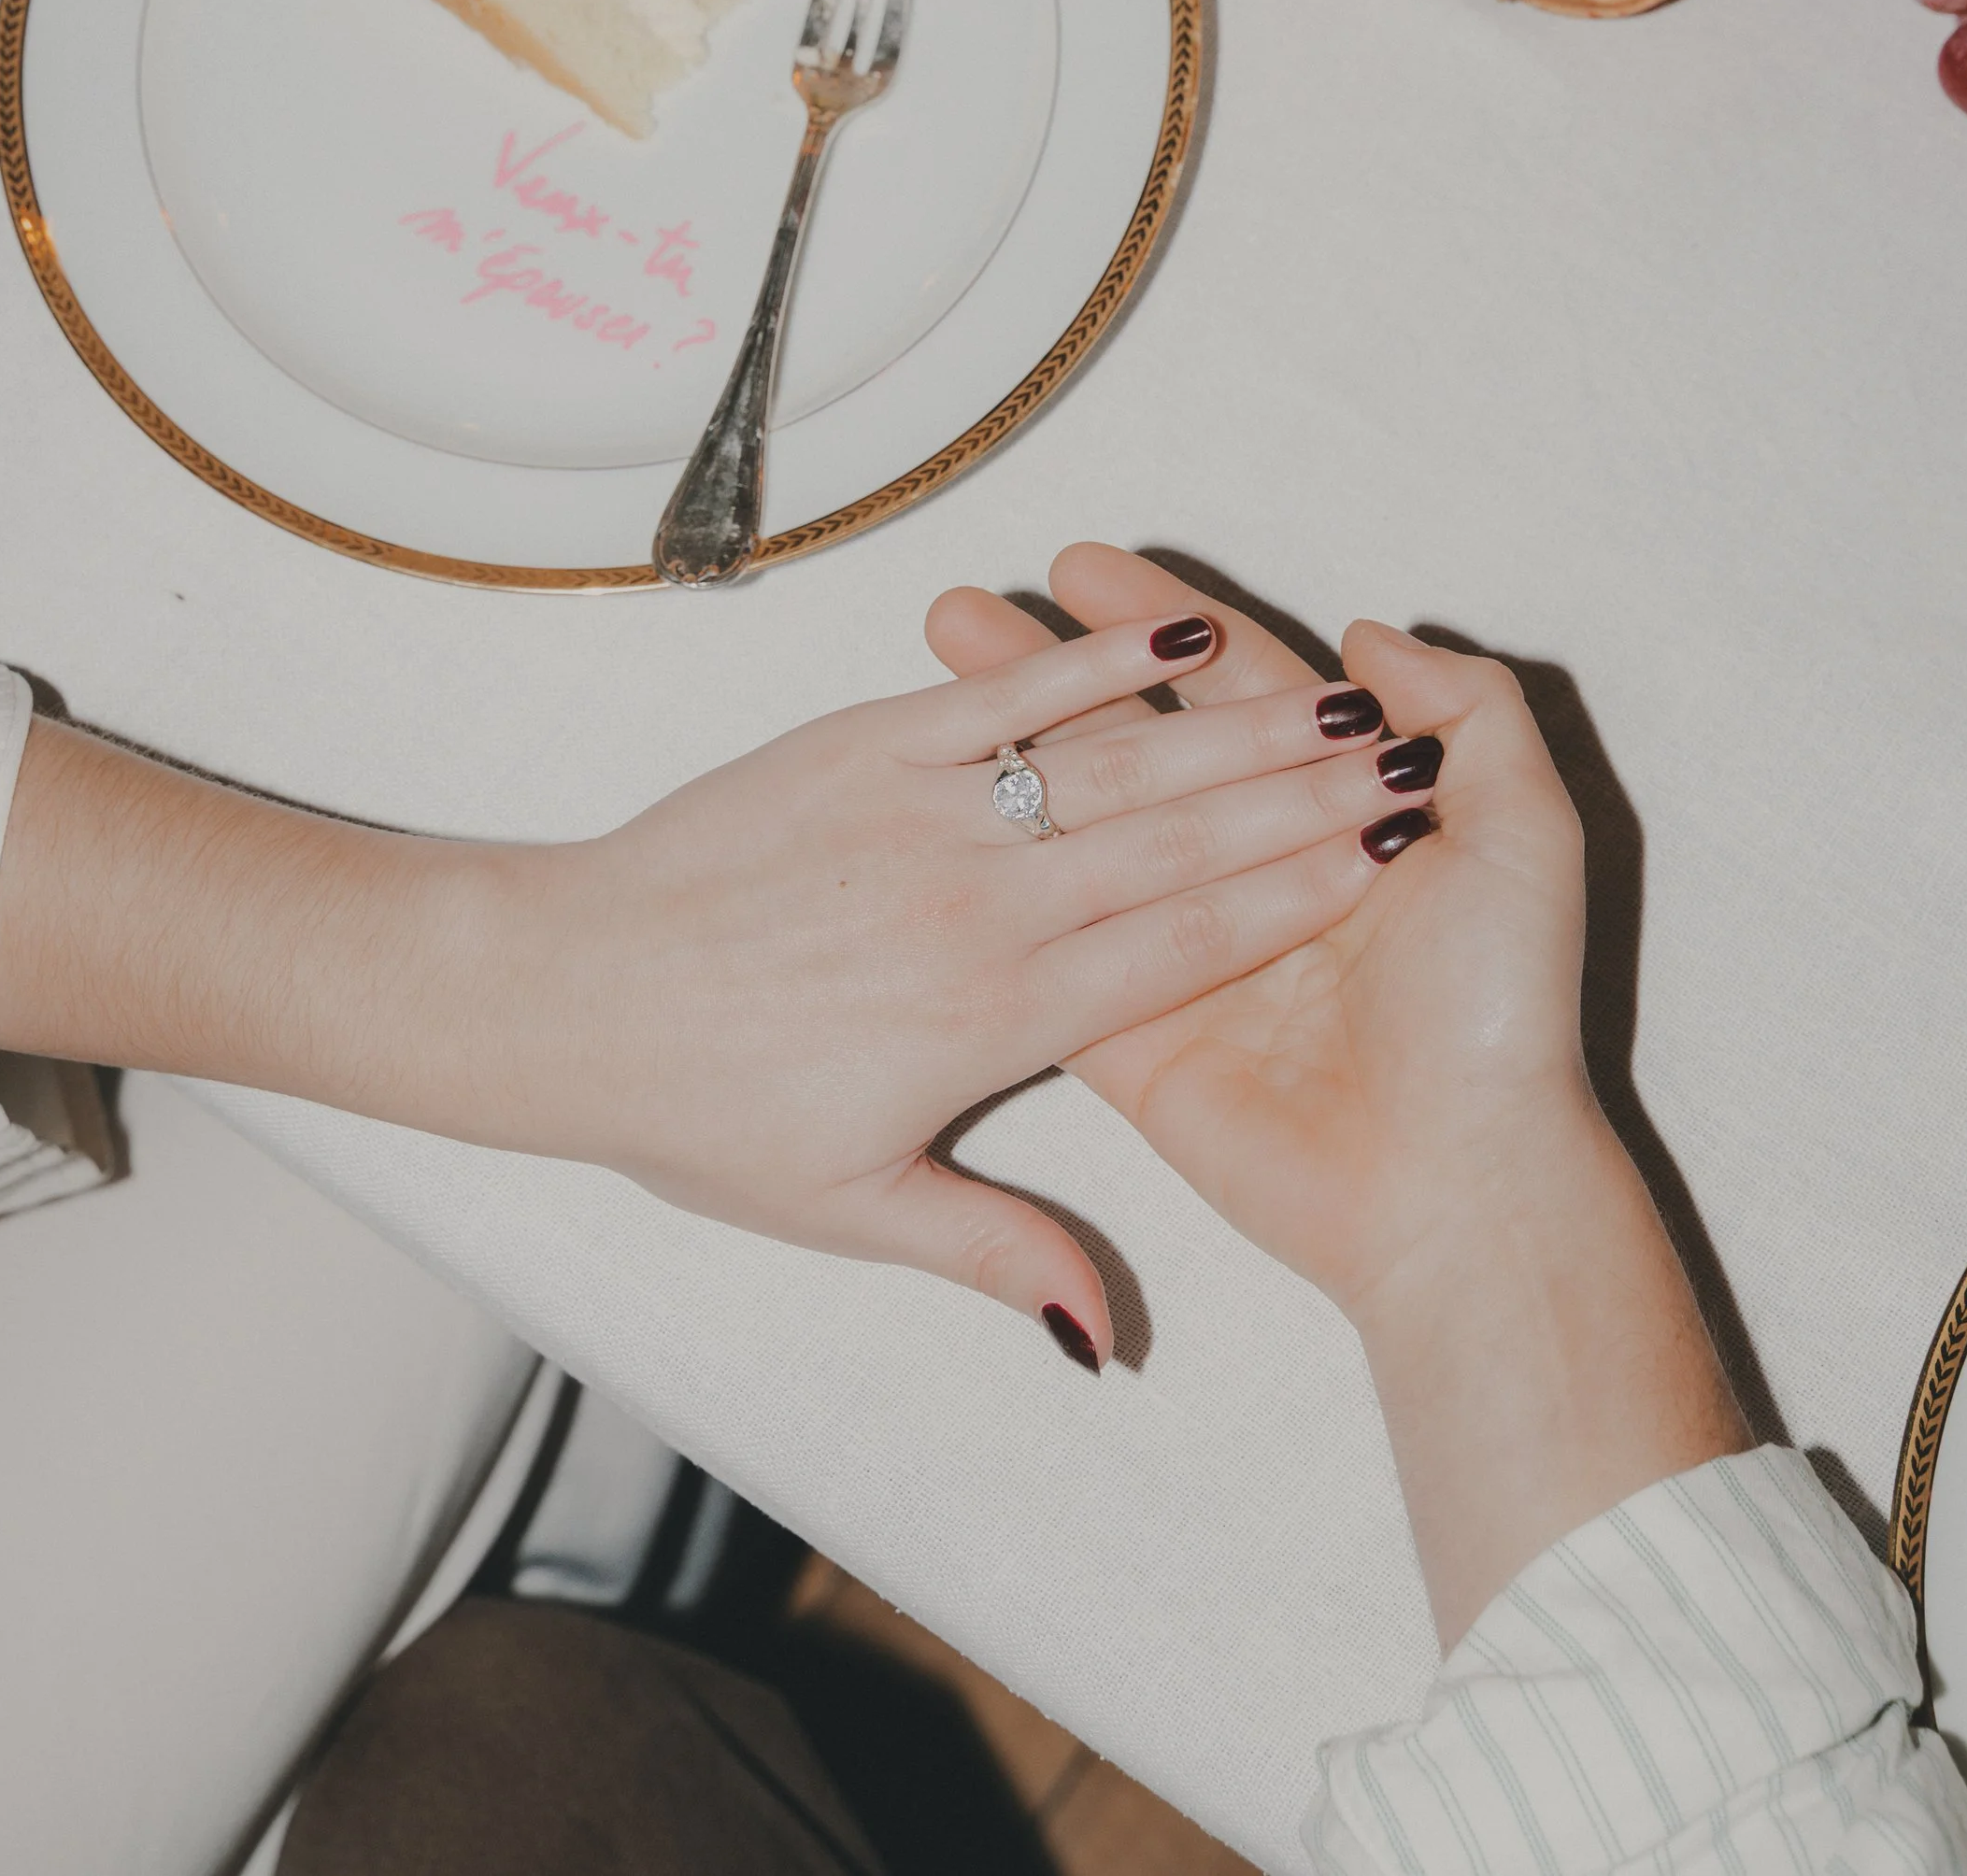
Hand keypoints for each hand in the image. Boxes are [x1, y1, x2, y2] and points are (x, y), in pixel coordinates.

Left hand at [480, 610, 1410, 1352]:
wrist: (561, 997)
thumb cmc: (700, 1115)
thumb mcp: (851, 1210)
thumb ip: (992, 1247)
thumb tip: (1099, 1333)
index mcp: (987, 1020)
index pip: (1182, 954)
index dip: (1297, 904)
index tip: (1391, 863)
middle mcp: (973, 907)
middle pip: (1176, 846)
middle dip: (1302, 799)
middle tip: (1406, 760)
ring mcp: (920, 815)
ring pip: (1110, 766)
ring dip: (1231, 729)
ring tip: (1335, 696)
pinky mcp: (861, 747)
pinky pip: (999, 696)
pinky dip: (1087, 661)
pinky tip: (1172, 634)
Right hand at [927, 550, 1745, 1640]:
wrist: (1459, 1185)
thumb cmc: (1499, 1011)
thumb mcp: (1526, 833)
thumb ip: (1469, 713)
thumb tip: (1370, 637)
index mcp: (1339, 810)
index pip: (1231, 688)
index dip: (1155, 626)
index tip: (1075, 567)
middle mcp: (1256, 864)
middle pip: (1137, 741)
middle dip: (1052, 668)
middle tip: (966, 608)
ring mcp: (1186, 944)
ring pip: (1080, 822)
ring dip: (1004, 749)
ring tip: (927, 675)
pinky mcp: (1131, 1030)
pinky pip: (1059, 937)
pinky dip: (1000, 871)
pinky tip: (929, 809)